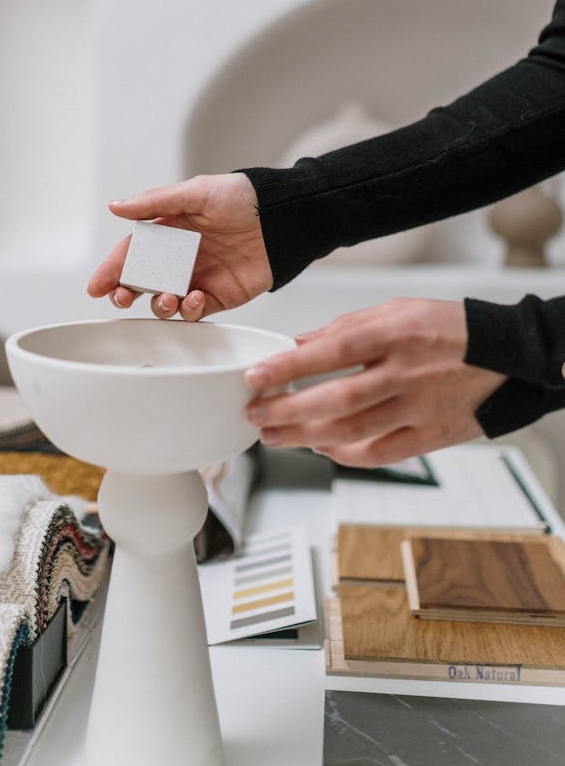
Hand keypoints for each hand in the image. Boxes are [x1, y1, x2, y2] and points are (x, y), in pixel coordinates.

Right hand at [87, 173, 272, 319]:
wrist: (283, 217)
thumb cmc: (242, 197)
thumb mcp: (195, 192)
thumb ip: (154, 203)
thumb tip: (115, 207)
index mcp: (169, 231)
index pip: (132, 254)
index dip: (112, 269)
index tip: (97, 286)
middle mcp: (180, 257)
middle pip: (142, 282)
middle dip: (126, 293)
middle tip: (123, 297)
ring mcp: (199, 277)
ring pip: (165, 302)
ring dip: (159, 304)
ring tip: (167, 296)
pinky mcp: (220, 295)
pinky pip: (196, 312)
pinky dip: (191, 310)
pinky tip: (196, 297)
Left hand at [244, 298, 505, 465]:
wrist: (509, 358)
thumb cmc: (450, 329)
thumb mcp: (397, 310)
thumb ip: (346, 328)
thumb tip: (300, 343)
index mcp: (394, 335)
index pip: (330, 352)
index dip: (288, 367)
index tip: (256, 376)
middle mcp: (404, 374)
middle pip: (336, 400)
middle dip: (287, 411)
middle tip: (256, 414)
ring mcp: (419, 409)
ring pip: (353, 432)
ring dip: (305, 437)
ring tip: (275, 435)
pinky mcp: (431, 436)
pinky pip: (380, 453)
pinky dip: (345, 454)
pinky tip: (321, 447)